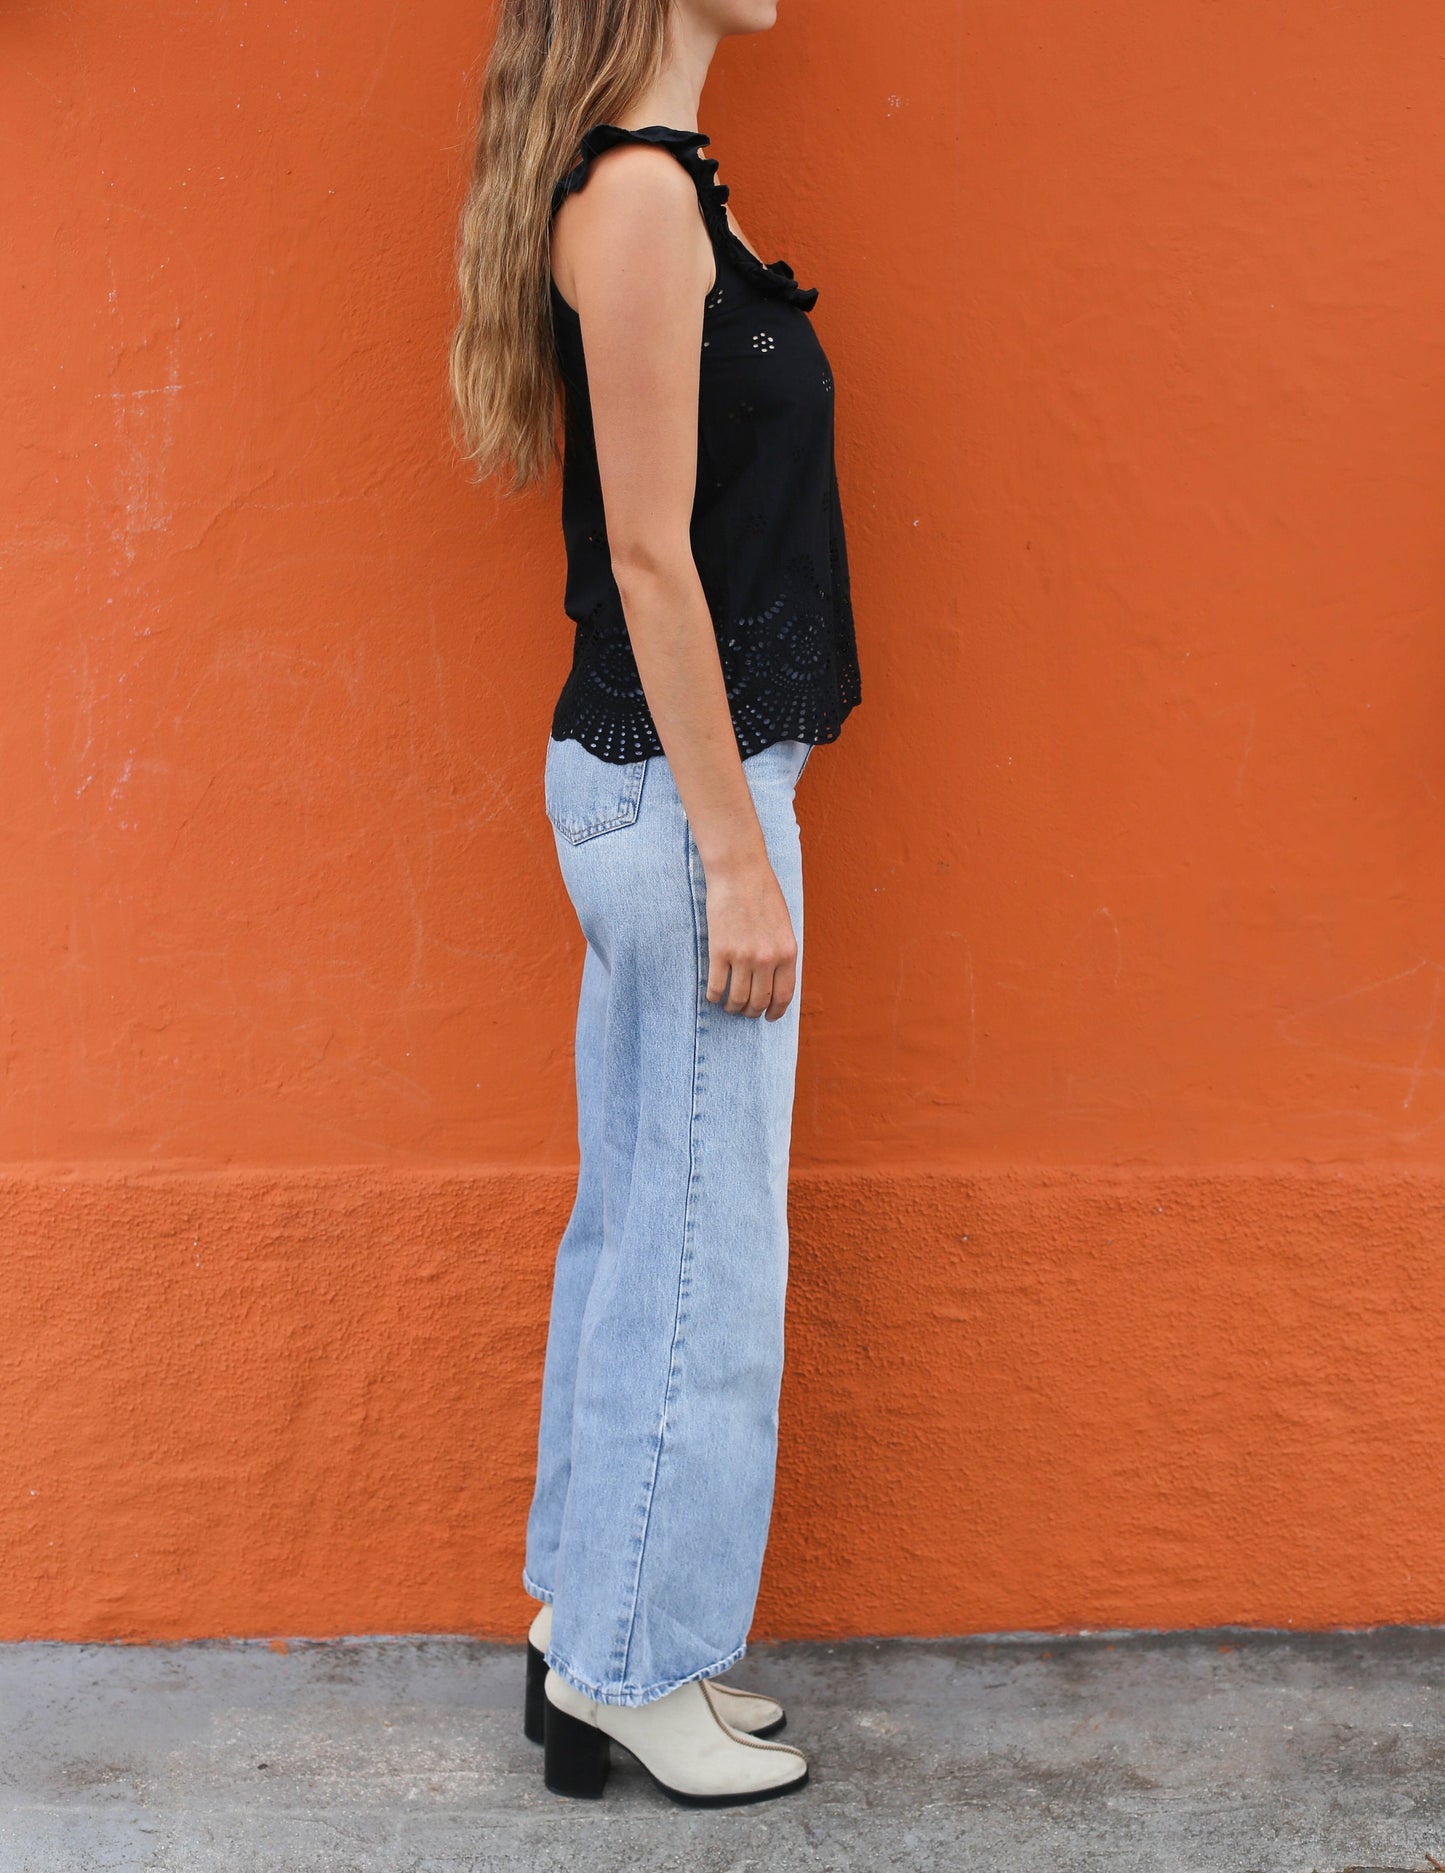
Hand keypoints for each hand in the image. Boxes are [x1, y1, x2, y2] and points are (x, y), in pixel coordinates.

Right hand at [703, 852, 798, 1020]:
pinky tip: (713, 995)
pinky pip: (716, 986)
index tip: (769, 1017)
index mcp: (787, 952)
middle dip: (752, 1011)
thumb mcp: (783, 925)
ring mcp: (743, 957)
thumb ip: (781, 953)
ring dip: (732, 1007)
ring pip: (737, 998)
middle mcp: (767, 959)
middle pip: (760, 1001)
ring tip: (729, 1005)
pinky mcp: (719, 951)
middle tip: (745, 1011)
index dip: (776, 1012)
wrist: (739, 872)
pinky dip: (714, 996)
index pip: (784, 995)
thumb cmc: (762, 893)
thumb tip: (775, 981)